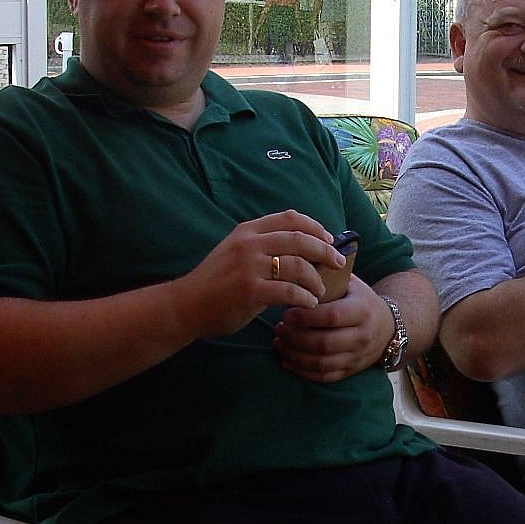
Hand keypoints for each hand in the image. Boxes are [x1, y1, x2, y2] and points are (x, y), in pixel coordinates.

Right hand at [178, 211, 343, 337]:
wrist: (186, 305)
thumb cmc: (215, 281)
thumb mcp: (235, 251)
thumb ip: (262, 245)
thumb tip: (301, 245)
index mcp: (248, 231)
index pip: (290, 218)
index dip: (315, 227)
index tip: (328, 240)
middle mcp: (249, 244)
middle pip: (300, 239)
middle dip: (325, 251)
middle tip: (338, 263)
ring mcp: (249, 266)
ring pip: (298, 265)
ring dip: (316, 279)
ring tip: (320, 290)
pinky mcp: (250, 291)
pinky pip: (289, 291)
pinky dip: (304, 297)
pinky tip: (307, 303)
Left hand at [273, 275, 392, 381]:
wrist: (388, 327)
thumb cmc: (361, 301)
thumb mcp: (352, 284)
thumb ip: (328, 275)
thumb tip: (297, 261)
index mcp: (362, 310)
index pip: (331, 316)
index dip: (306, 317)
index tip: (286, 313)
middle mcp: (362, 336)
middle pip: (324, 343)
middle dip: (295, 337)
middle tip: (278, 328)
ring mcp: (357, 356)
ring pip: (321, 363)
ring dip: (294, 355)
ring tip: (278, 342)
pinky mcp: (351, 371)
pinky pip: (324, 377)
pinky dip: (302, 372)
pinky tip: (286, 360)